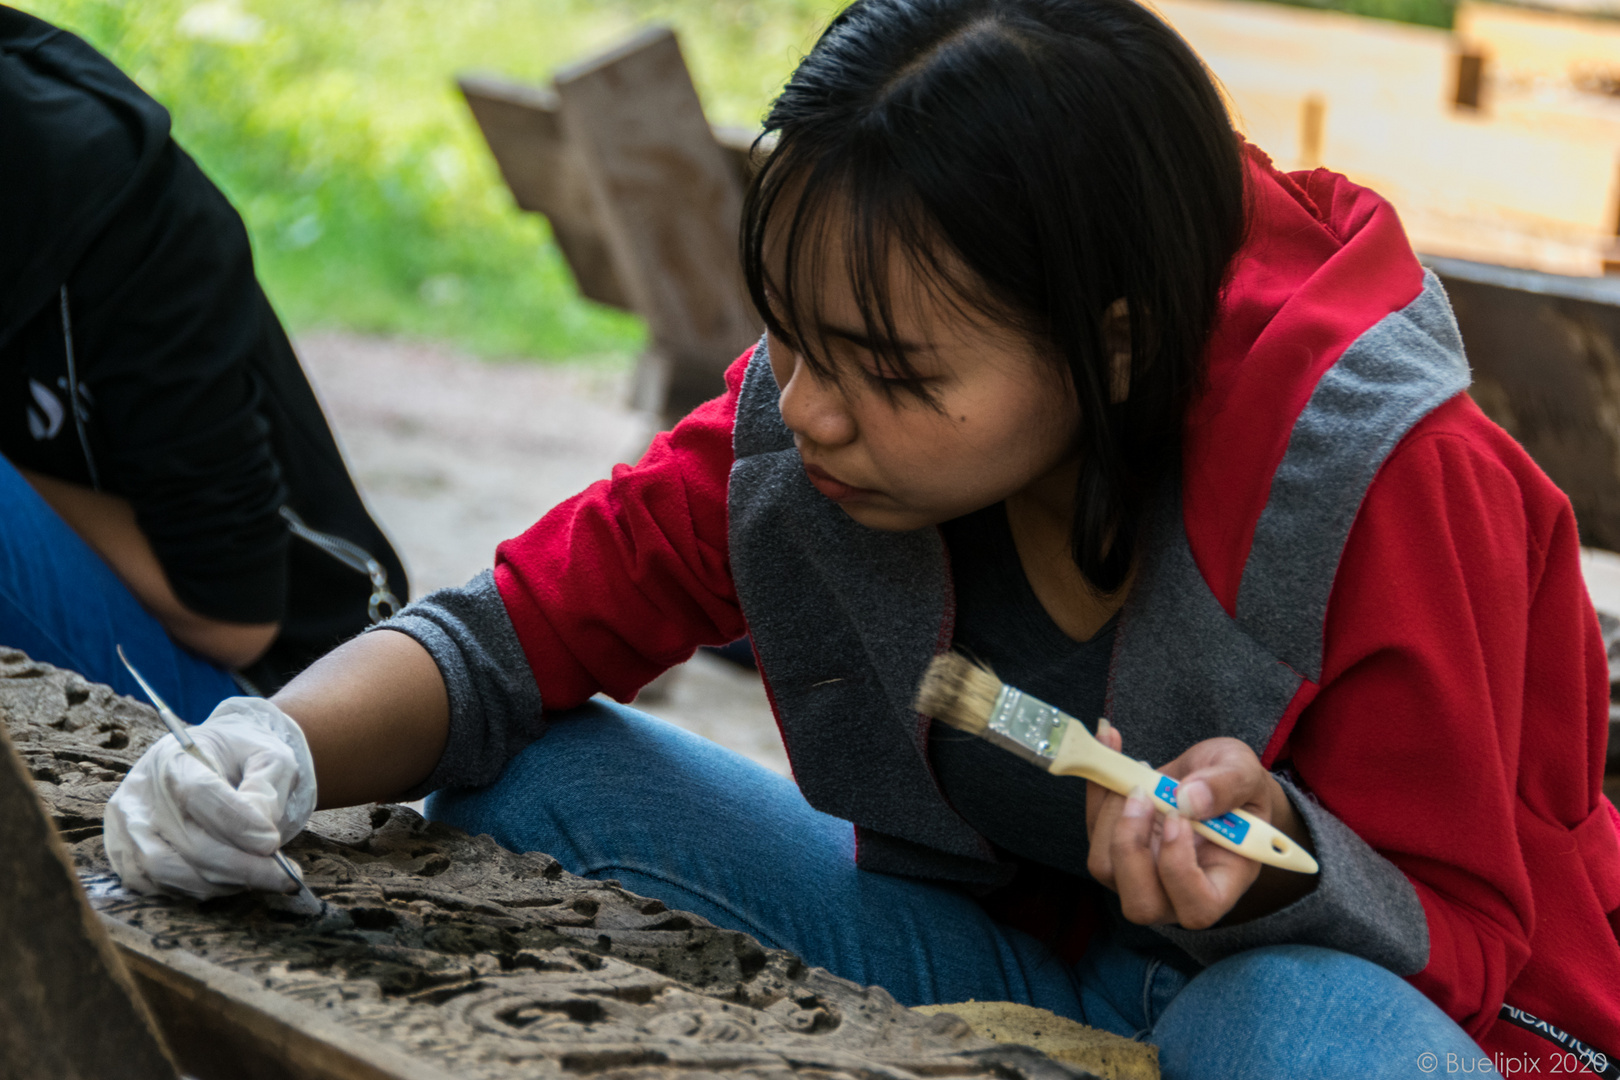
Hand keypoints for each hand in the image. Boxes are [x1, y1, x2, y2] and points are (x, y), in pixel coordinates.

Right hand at [105, 697, 316, 898]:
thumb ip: (268, 786)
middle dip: (243, 866)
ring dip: (224, 882)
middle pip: (188, 841)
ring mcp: (125, 831)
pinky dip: (202, 889)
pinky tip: (233, 879)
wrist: (209, 763)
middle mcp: (139, 795)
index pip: (198, 794)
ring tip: (263, 876)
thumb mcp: (267, 755)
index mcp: (173, 758)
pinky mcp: (125, 860)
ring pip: (171, 872)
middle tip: (284, 877)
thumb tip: (263, 830)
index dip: (236, 823)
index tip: (272, 842)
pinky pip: (161, 887)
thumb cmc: (241, 759)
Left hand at [1085, 723, 1299, 928]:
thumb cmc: (1234, 786)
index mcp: (1220, 885)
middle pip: (1139, 904)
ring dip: (1110, 814)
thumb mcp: (1244, 772)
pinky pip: (1092, 831)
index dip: (1179, 869)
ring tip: (1136, 770)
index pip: (1197, 908)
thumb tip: (1189, 799)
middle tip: (1141, 792)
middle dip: (1130, 846)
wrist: (1206, 775)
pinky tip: (1112, 748)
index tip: (1176, 818)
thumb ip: (1228, 785)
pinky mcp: (1113, 850)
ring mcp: (1139, 875)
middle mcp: (1175, 892)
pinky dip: (1097, 790)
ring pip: (1105, 867)